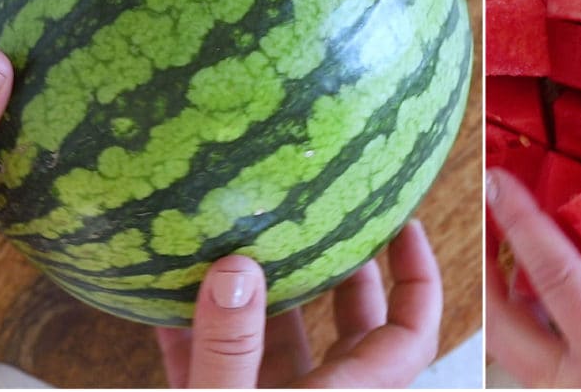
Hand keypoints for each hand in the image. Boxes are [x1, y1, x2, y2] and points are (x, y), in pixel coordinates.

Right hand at [156, 220, 442, 387]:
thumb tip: (235, 268)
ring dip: (260, 294)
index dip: (419, 278)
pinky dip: (193, 331)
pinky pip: (214, 365)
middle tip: (321, 216)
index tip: (402, 225)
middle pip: (351, 328)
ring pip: (283, 342)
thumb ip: (230, 349)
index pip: (412, 333)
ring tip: (241, 238)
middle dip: (338, 269)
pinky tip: (161, 292)